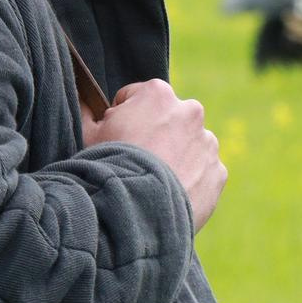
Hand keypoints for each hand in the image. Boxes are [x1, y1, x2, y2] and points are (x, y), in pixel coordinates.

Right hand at [83, 78, 225, 231]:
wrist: (135, 209)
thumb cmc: (107, 165)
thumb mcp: (86, 132)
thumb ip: (86, 109)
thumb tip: (83, 98)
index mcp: (157, 93)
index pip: (136, 99)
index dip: (121, 120)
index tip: (117, 140)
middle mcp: (190, 110)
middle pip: (167, 120)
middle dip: (154, 135)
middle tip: (135, 162)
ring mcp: (207, 142)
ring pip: (188, 146)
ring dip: (174, 157)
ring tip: (152, 181)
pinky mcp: (218, 172)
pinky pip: (202, 173)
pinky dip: (189, 181)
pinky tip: (169, 193)